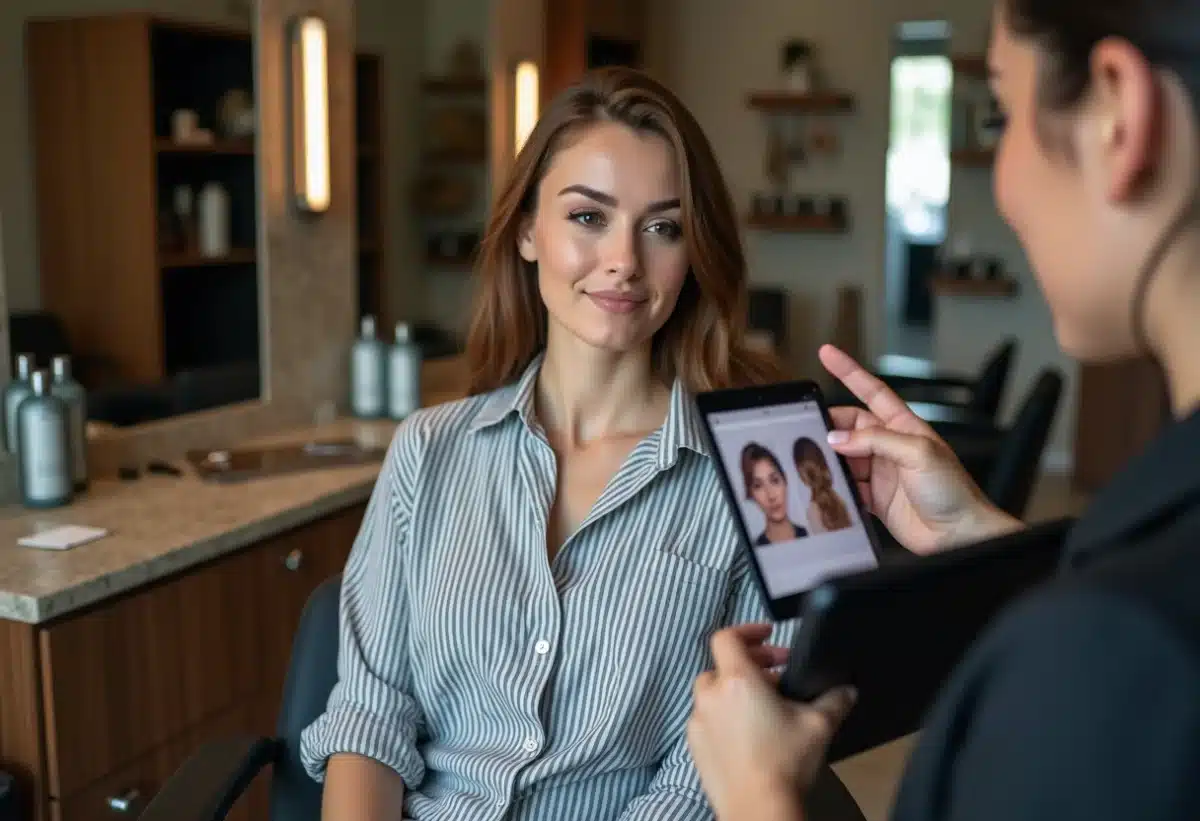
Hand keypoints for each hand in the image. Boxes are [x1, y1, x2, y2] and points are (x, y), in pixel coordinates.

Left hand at [687, 624, 855, 820]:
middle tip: (777, 675)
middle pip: (722, 664)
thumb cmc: (785, 763)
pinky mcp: (694, 746)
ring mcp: (698, 722)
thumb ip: (834, 700)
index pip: (726, 637)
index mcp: (737, 681)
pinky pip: (706, 718)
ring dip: (735, 690)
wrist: (758, 810)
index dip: (747, 631)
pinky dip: (723, 715)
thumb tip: (848, 690)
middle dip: (749, 664)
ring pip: (712, 692)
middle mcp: (711, 696)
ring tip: (764, 706)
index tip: (769, 637)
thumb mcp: (818, 725)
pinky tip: (748, 732)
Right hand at [819, 344, 1021, 553]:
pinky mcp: (875, 499)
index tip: (828, 354)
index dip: (849, 371)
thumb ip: (876, 440)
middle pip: (850, 427)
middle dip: (831, 427)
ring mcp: (882, 473)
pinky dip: (837, 487)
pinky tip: (833, 488)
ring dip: (832, 461)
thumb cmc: (954, 491)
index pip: (872, 391)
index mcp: (905, 427)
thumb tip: (840, 437)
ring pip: (845, 458)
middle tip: (812, 431)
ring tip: (819, 463)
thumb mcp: (918, 453)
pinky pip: (848, 487)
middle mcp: (891, 447)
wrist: (961, 533)